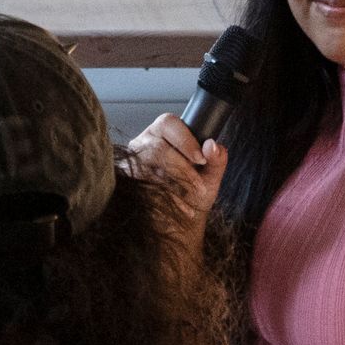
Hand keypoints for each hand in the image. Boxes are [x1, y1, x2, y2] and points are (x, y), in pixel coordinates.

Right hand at [122, 113, 221, 243]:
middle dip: (182, 167)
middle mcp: (143, 143)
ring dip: (175, 183)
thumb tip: (213, 145)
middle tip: (199, 184)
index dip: (185, 140)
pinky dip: (167, 197)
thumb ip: (217, 160)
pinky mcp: (127, 181)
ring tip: (192, 195)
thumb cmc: (193, 193)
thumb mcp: (210, 177)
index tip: (201, 159)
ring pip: (148, 166)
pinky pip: (144, 186)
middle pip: (157, 147)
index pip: (168, 123)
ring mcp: (132, 162)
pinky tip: (182, 206)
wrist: (179, 222)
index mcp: (163, 133)